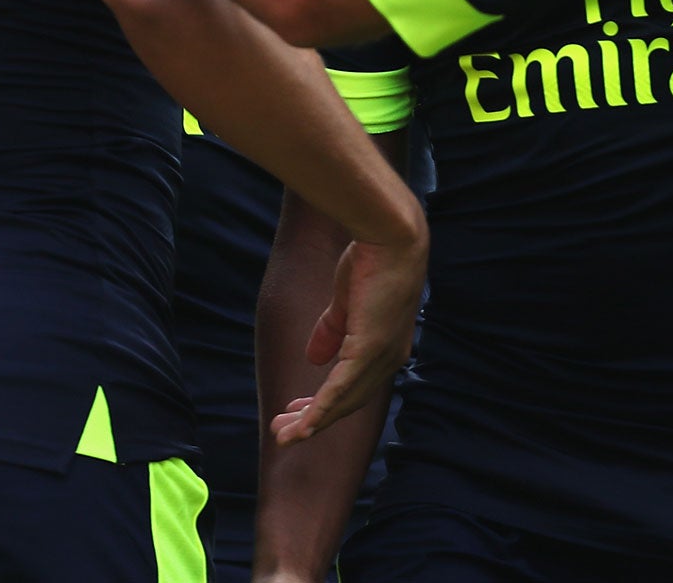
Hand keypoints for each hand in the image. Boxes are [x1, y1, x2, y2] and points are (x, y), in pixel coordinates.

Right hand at [269, 234, 423, 446]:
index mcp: (385, 348)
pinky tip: (302, 427)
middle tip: (283, 431)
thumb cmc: (372, 261)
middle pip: (346, 403)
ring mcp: (380, 357)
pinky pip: (340, 389)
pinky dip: (320, 412)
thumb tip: (313, 359)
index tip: (298, 411)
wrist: (390, 237)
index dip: (325, 403)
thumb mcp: (346, 302)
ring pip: (341, 403)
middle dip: (313, 420)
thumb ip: (333, 331)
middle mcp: (387, 359)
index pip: (353, 387)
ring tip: (282, 435)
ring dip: (310, 423)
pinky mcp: (368, 350)